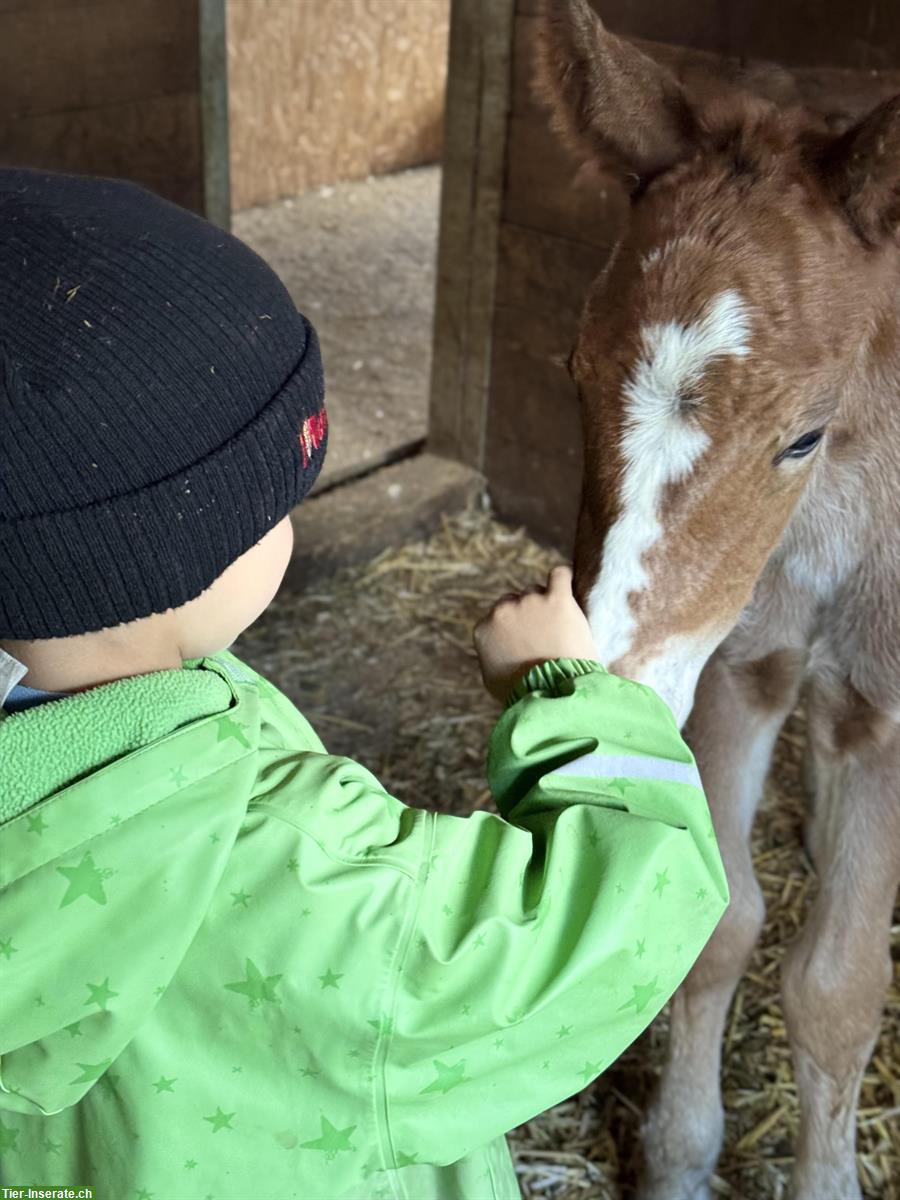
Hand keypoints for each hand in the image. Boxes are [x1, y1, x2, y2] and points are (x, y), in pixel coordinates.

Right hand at [473, 564, 599, 701]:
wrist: (553, 694)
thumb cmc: (523, 693)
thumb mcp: (492, 679)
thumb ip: (489, 656)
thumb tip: (494, 650)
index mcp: (484, 629)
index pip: (497, 618)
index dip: (513, 628)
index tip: (526, 640)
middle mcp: (502, 611)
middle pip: (515, 601)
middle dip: (528, 614)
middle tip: (544, 635)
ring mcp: (529, 602)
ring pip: (536, 591)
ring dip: (546, 603)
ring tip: (560, 626)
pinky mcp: (557, 599)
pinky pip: (560, 575)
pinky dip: (563, 578)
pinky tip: (567, 586)